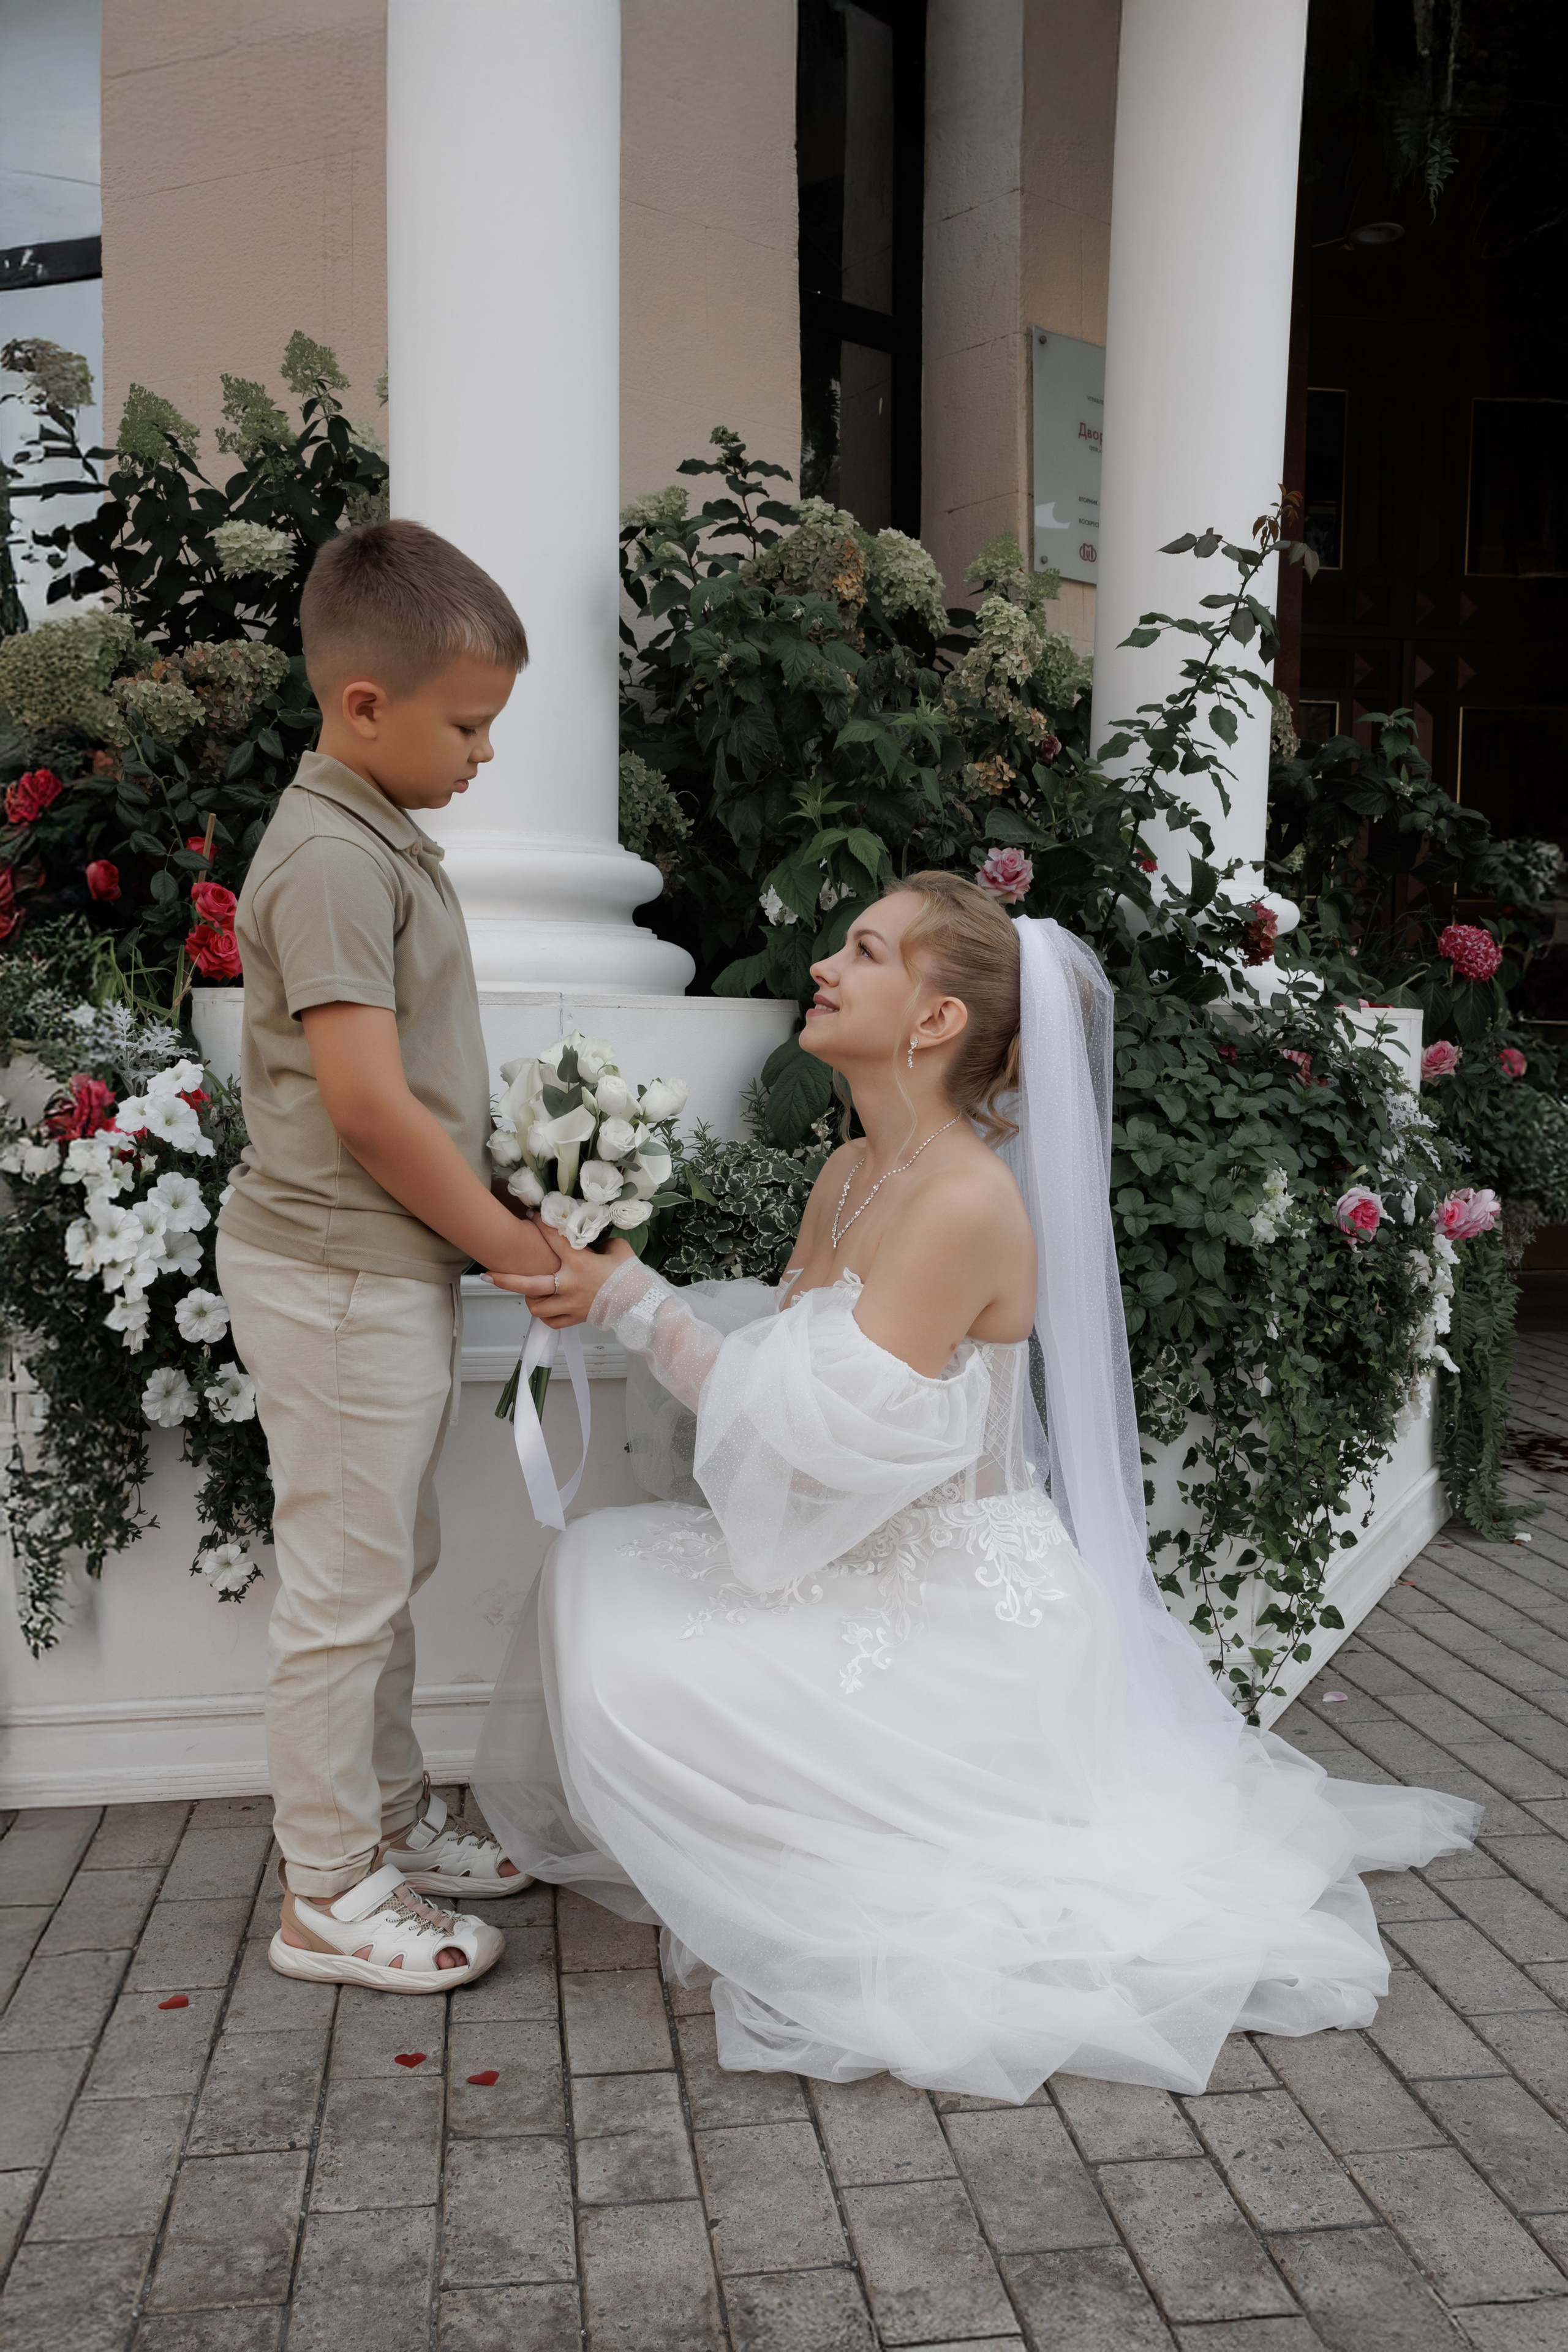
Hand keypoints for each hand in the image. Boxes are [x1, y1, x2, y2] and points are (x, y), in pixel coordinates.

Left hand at [485, 1234, 633, 1326]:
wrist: (641, 1304)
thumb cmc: (630, 1274)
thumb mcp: (617, 1249)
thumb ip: (598, 1242)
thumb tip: (587, 1236)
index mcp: (580, 1263)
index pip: (553, 1240)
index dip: (540, 1226)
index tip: (529, 1216)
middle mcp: (569, 1285)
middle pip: (529, 1284)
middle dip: (505, 1279)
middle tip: (486, 1275)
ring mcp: (570, 1304)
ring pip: (537, 1307)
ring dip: (529, 1299)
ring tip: (526, 1291)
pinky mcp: (575, 1318)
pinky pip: (551, 1321)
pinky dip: (546, 1315)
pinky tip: (545, 1307)